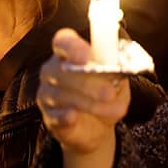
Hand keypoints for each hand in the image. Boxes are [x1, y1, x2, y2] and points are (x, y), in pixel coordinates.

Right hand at [38, 29, 128, 156]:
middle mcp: (53, 69)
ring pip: (61, 95)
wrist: (99, 125)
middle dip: (87, 82)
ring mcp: (47, 93)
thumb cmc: (106, 93)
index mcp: (69, 52)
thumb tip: (119, 68)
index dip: (74, 48)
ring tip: (110, 108)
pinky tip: (74, 117)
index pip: (63, 42)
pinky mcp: (48, 116)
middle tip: (110, 92)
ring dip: (88, 103)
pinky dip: (65, 116)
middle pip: (62, 71)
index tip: (87, 56)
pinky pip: (54, 115)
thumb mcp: (117, 79)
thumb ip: (116, 71)